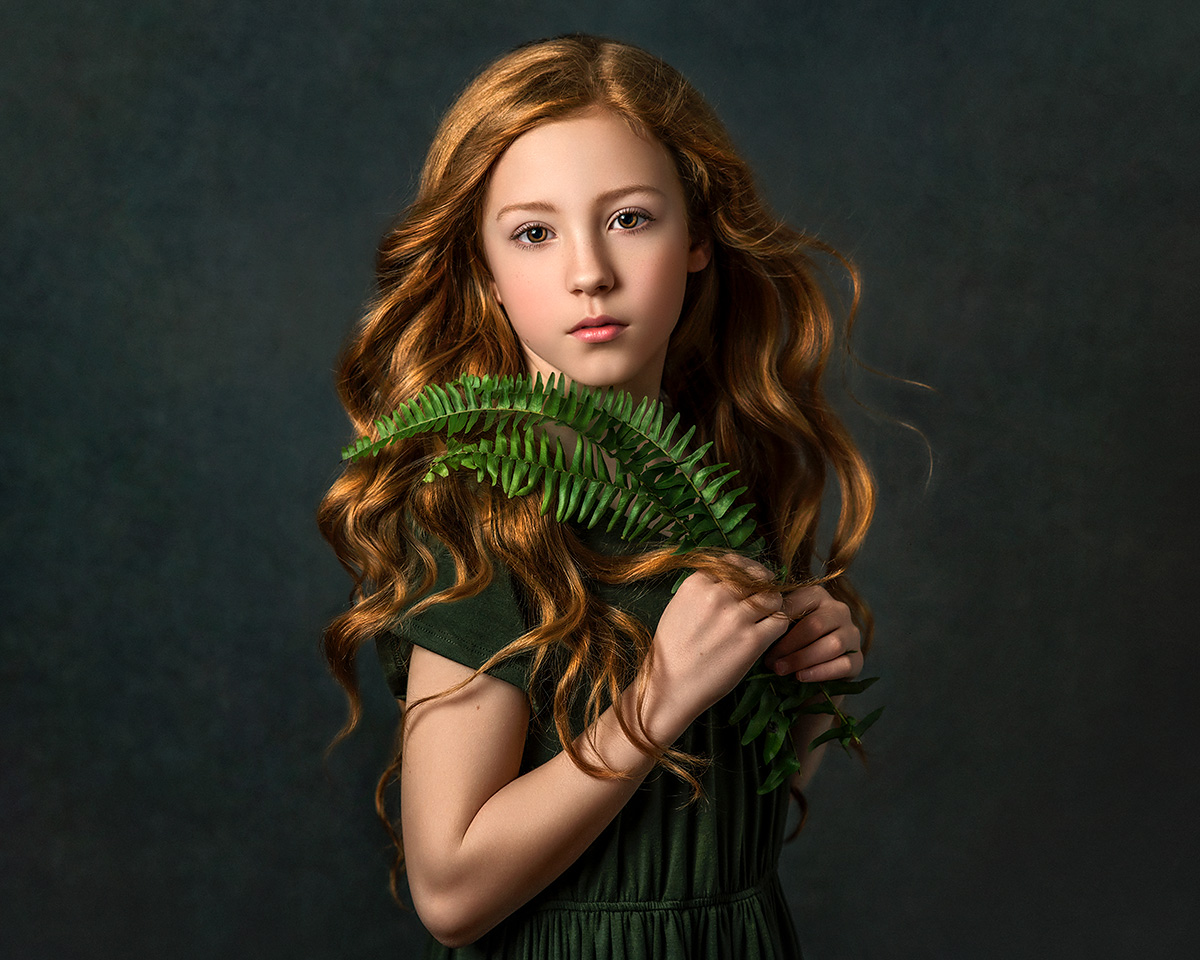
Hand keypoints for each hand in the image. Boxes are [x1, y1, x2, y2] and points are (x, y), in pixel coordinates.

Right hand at [644, 558, 789, 735]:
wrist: (669, 685)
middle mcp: (717, 595)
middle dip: (761, 586)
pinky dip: (779, 623)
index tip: (749, 580)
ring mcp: (736, 617)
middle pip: (756, 577)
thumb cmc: (672, 649)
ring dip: (773, 604)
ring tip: (767, 616)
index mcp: (697, 583)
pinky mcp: (752, 641)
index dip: (745, 571)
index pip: (733, 564)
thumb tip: (733, 579)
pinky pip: (780, 620)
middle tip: (762, 598)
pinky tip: (769, 631)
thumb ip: (704, 589)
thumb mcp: (679, 605)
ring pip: (772, 596)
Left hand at [764, 584, 861, 682]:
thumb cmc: (787, 644)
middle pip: (816, 625)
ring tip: (780, 670)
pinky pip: (843, 664)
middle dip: (789, 645)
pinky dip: (820, 672)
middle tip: (769, 661)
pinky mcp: (858, 660)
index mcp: (817, 595)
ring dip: (803, 659)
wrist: (807, 675)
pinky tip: (801, 677)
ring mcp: (852, 634)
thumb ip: (774, 619)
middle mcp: (839, 610)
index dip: (778, 622)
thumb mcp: (780, 627)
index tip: (758, 637)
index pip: (799, 604)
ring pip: (832, 645)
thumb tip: (755, 622)